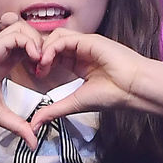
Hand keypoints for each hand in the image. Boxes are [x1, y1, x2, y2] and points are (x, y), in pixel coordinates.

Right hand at [0, 19, 44, 140]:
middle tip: (47, 67)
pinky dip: (30, 44)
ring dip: (38, 43)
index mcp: (5, 63)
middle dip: (45, 48)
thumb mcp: (0, 115)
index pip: (31, 49)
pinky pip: (17, 34)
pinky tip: (33, 60)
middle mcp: (3, 52)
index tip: (45, 76)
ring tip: (40, 63)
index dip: (43, 58)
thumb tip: (33, 144)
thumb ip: (18, 126)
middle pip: (31, 35)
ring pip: (25, 29)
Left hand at [26, 26, 162, 132]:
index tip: (32, 75)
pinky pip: (63, 38)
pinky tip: (46, 61)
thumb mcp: (75, 104)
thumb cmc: (112, 96)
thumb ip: (54, 110)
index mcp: (79, 64)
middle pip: (51, 43)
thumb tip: (35, 124)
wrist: (134, 89)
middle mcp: (81, 51)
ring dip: (43, 51)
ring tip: (39, 67)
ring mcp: (85, 44)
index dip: (39, 62)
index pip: (53, 55)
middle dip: (36, 52)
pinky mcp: (89, 40)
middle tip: (29, 67)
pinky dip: (51, 48)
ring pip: (55, 38)